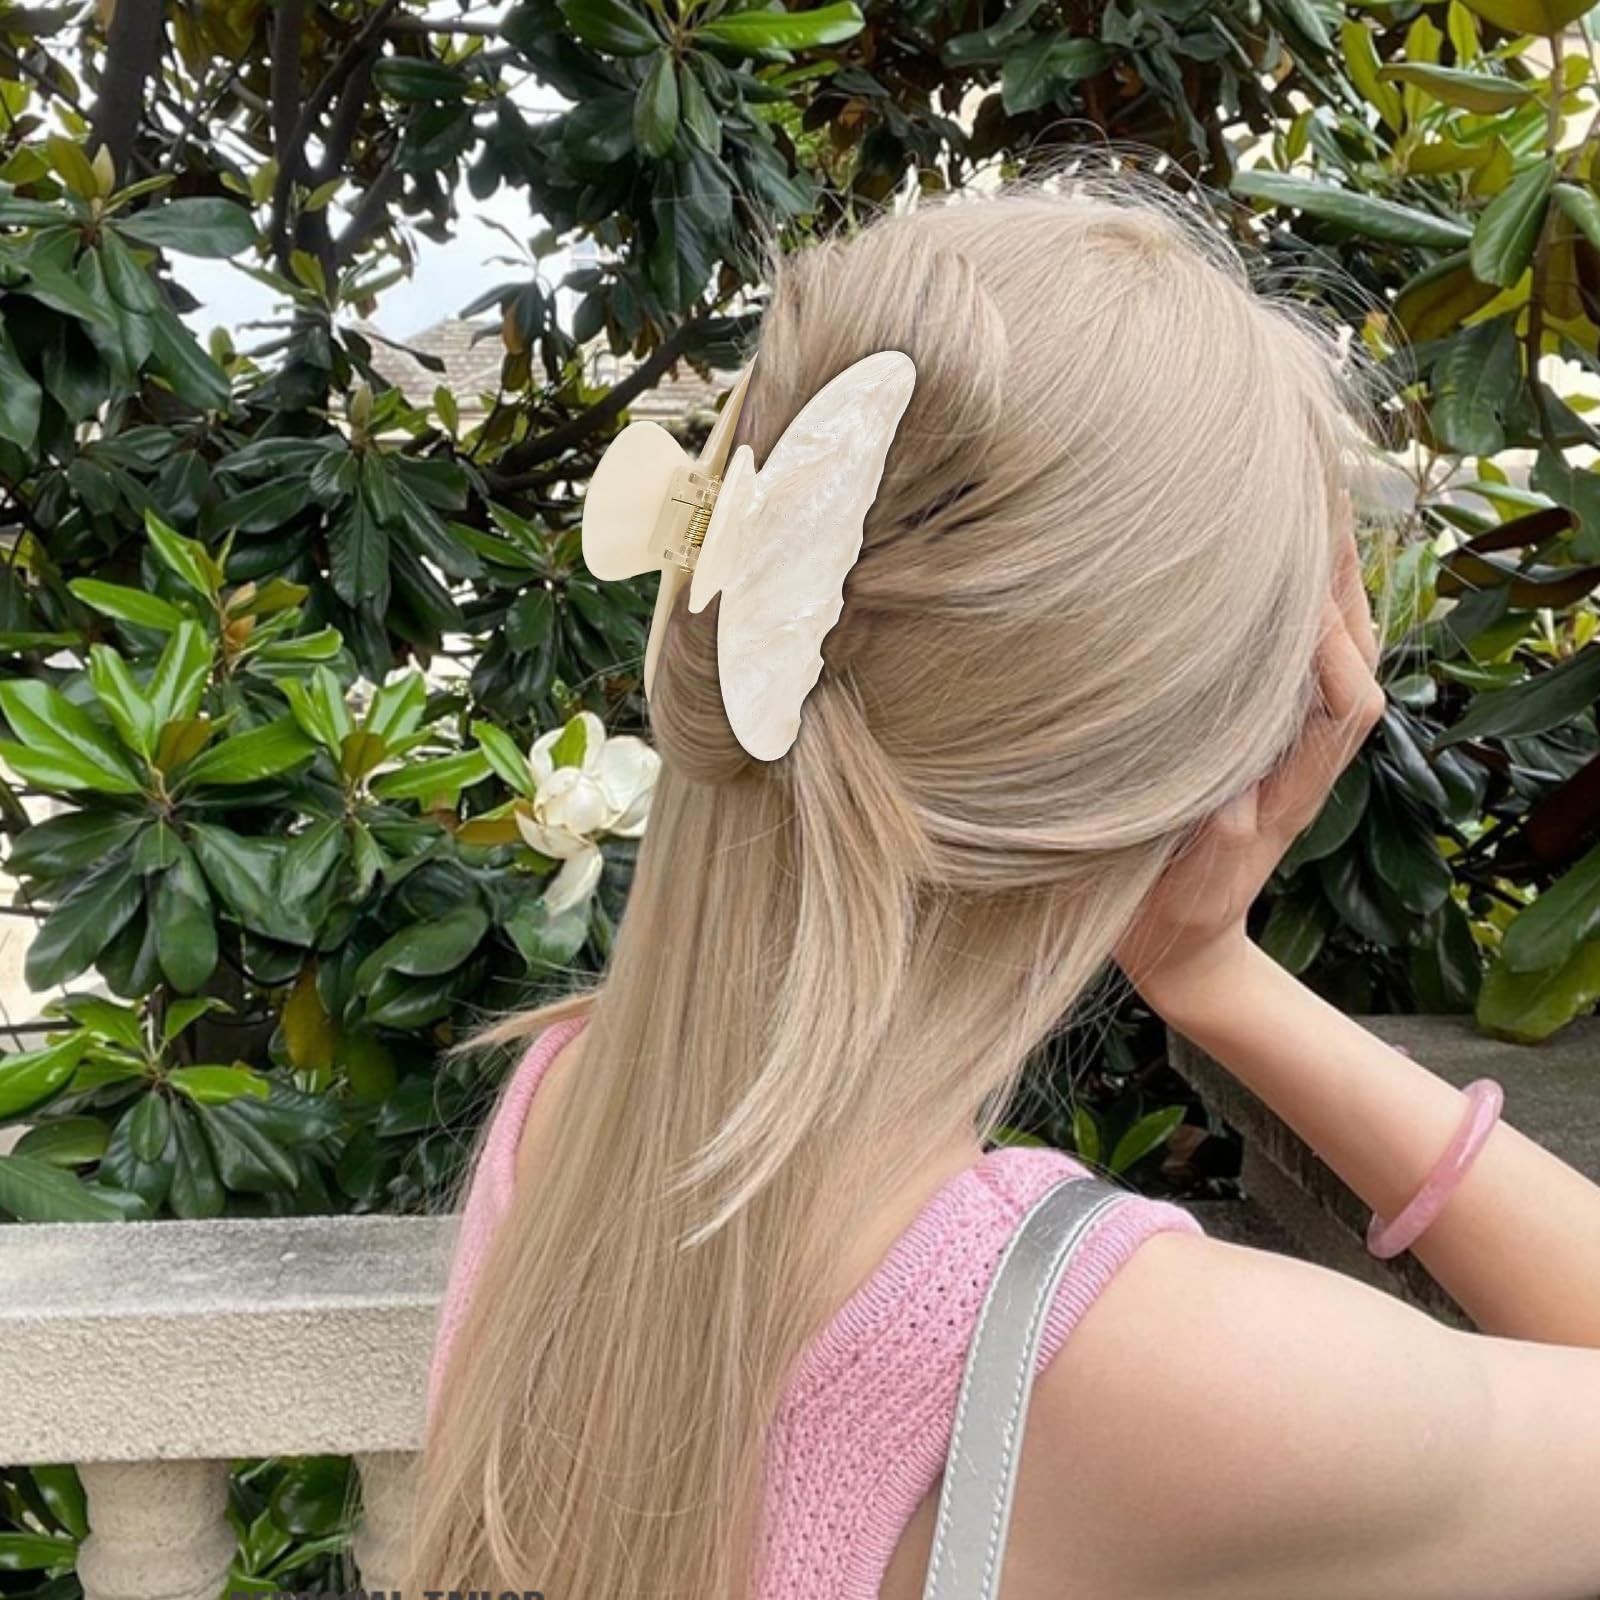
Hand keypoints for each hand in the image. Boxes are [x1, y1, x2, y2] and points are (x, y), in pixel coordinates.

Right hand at [1116, 532, 1382, 1020]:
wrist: (1180, 948)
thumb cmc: (1170, 913)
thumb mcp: (1189, 876)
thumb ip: (1217, 826)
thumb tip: (1232, 779)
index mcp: (1296, 787)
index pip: (1345, 698)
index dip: (1329, 644)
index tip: (1299, 592)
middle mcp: (1307, 760)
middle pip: (1355, 660)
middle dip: (1343, 590)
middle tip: (1316, 515)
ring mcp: (1293, 750)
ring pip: (1337, 658)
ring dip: (1329, 595)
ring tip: (1306, 528)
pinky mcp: (1269, 744)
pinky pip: (1305, 669)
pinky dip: (1304, 620)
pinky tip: (1277, 584)